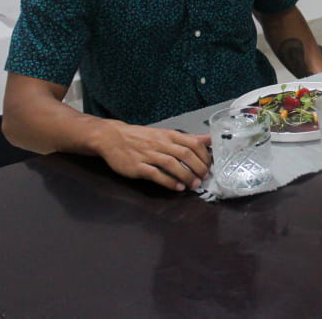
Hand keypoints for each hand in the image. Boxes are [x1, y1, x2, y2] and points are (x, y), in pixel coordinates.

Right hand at [96, 121, 211, 190]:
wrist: (112, 138)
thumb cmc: (141, 137)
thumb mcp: (165, 134)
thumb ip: (187, 138)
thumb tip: (209, 139)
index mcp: (169, 135)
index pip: (193, 143)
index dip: (204, 155)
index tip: (210, 165)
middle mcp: (160, 143)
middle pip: (185, 154)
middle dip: (198, 167)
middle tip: (204, 177)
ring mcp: (148, 154)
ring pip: (171, 164)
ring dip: (185, 175)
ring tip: (194, 185)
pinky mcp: (137, 166)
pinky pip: (155, 174)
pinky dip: (168, 181)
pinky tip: (177, 187)